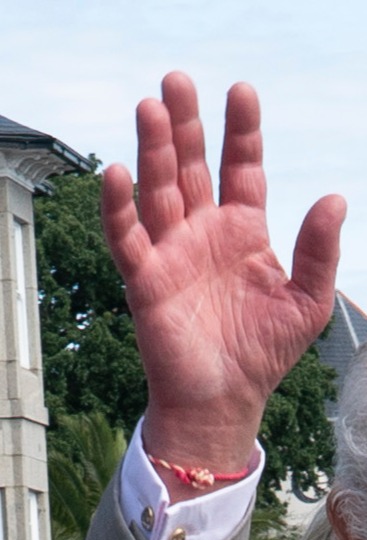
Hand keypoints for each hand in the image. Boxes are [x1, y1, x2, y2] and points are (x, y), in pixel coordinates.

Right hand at [102, 72, 344, 480]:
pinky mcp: (144, 279)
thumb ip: (320, 250)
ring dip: (152, 151)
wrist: (226, 398)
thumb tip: (336, 197)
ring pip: (159, 191)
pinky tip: (117, 172)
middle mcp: (205, 233)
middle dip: (185, 126)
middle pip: (192, 167)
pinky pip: (127, 237)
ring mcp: (172, 253)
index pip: (242, 168)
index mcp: (245, 231)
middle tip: (176, 82)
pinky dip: (119, 207)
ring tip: (151, 108)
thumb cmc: (265, 351)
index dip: (242, 131)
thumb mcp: (308, 300)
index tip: (241, 91)